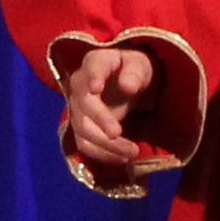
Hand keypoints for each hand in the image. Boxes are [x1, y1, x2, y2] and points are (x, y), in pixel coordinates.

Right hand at [59, 45, 165, 170]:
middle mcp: (81, 84)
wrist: (127, 82)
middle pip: (83, 104)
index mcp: (96, 62)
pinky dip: (102, 154)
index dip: (93, 77)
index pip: (92, 67)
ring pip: (82, 129)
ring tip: (131, 152)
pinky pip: (85, 144)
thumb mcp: (141, 65)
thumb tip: (127, 86)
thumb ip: (135, 72)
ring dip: (104, 144)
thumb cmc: (135, 70)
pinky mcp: (83, 127)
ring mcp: (78, 107)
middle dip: (100, 120)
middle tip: (118, 133)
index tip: (96, 88)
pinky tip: (122, 158)